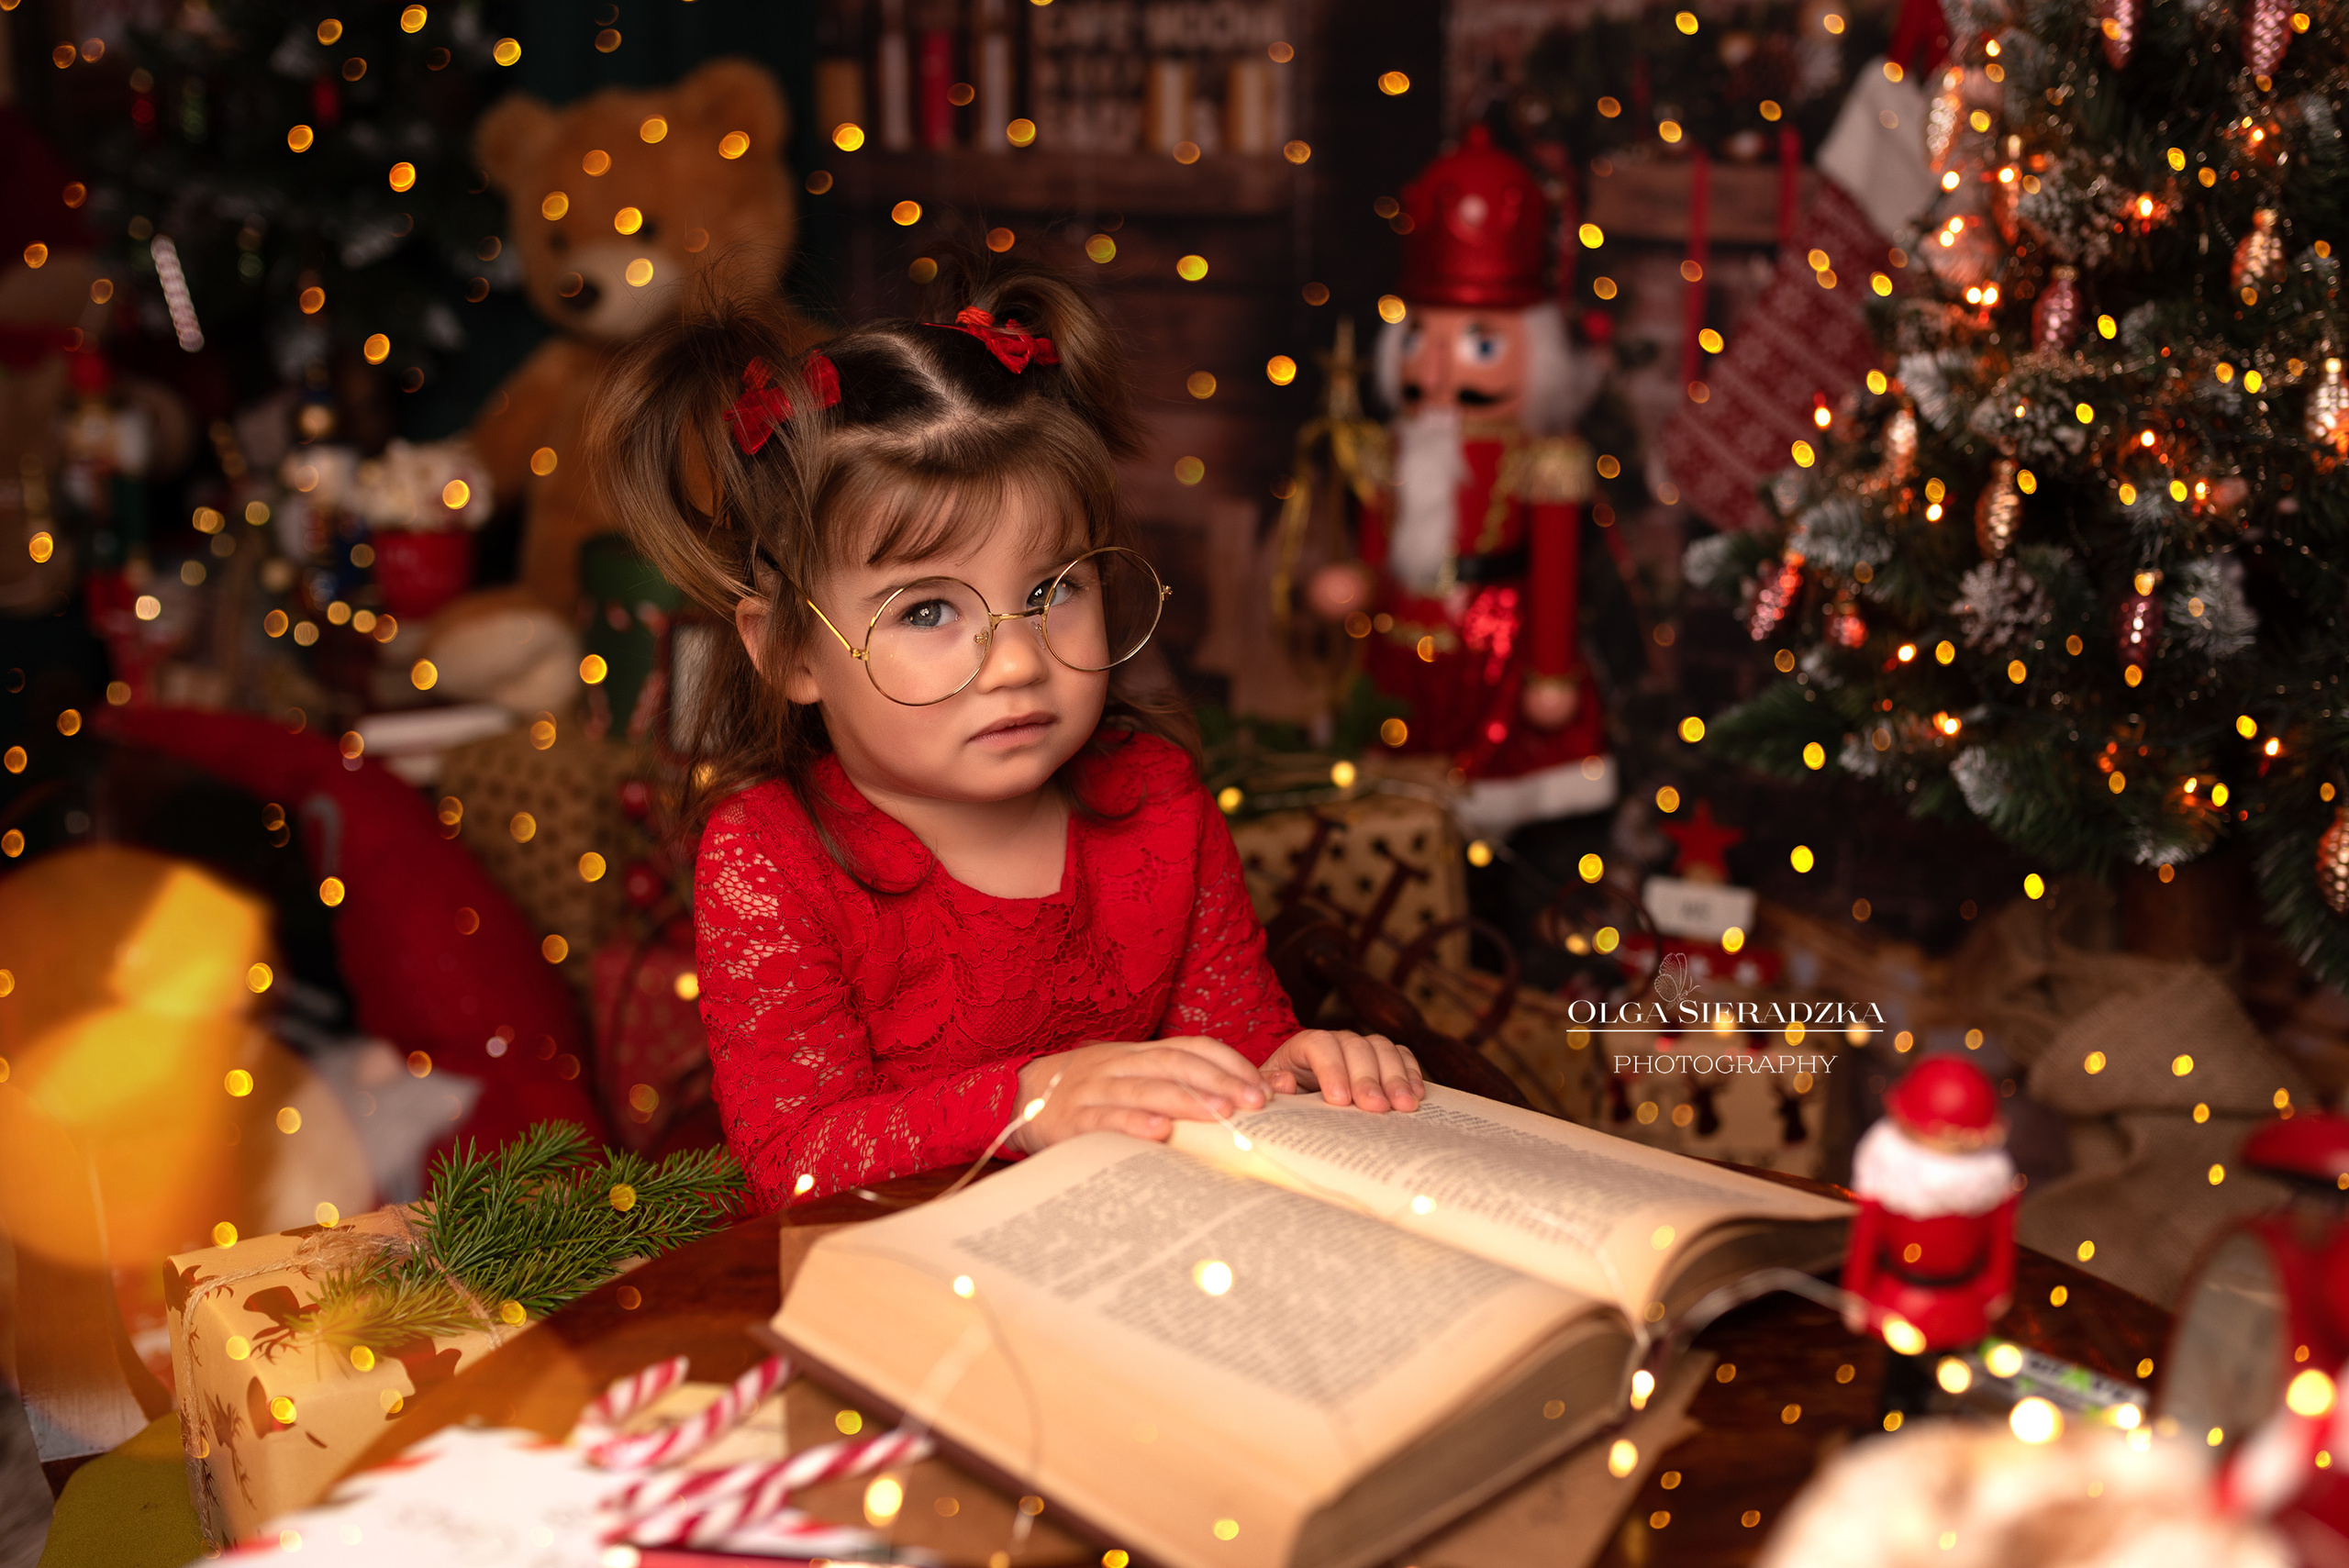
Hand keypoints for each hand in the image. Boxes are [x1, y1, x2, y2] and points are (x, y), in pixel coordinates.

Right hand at [1010, 1036, 1269, 1151]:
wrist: (1018, 1097)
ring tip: (1221, 1114)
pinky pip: (1105, 1119)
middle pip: (1176, 1064)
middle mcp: (1120, 1064)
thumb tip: (1248, 1098)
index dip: (1231, 1064)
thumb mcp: (1134, 1080)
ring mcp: (1094, 1089)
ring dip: (1187, 1100)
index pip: (1193, 1047)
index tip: (1265, 1087)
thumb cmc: (1092, 1094)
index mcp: (1140, 1053)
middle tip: (1256, 1102)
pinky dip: (1133, 1123)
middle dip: (1221, 1082)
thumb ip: (1182, 1086)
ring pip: (1146, 1088)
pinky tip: (1160, 1133)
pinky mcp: (1071, 1119)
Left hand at [1260, 1029, 1422, 1112]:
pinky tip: (1416, 1095)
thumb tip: (1286, 1082)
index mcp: (1305, 1044)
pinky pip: (1401, 1056)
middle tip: (1376, 1108)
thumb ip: (1272, 1086)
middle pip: (1356, 1047)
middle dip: (1368, 1079)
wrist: (1300, 1092)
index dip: (1331, 1070)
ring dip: (1395, 1077)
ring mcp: (1363, 1048)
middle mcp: (1338, 1040)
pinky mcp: (1382, 1059)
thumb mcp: (1268, 1090)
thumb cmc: (1284, 1093)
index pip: (1320, 1045)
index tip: (1339, 1100)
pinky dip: (1411, 1073)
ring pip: (1382, 1049)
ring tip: (1404, 1106)